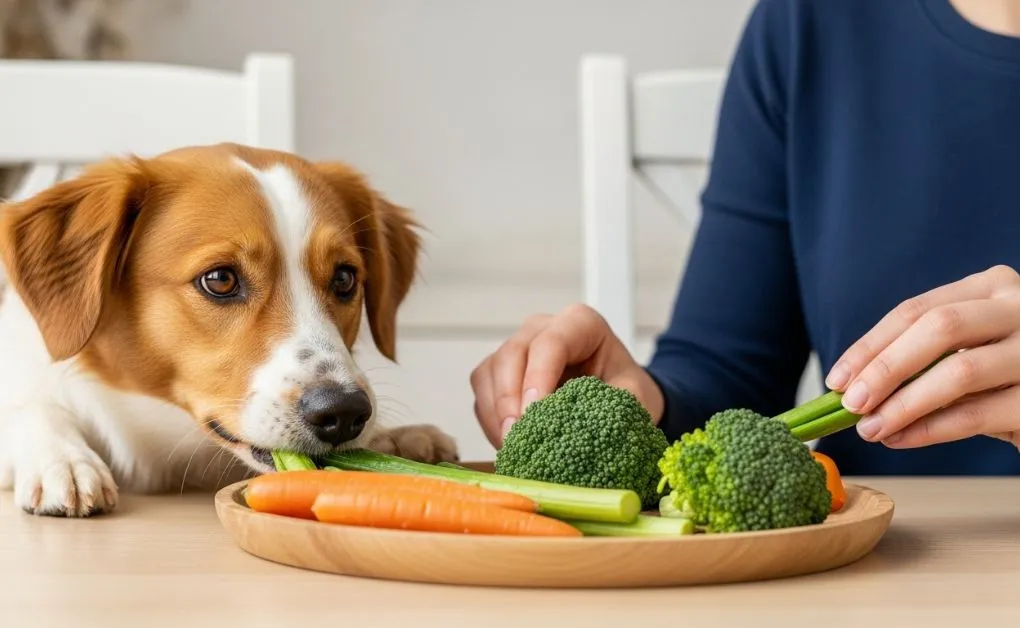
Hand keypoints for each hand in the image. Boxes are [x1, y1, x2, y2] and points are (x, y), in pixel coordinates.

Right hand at [470, 304, 663, 447]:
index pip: (551, 342)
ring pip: (490, 372)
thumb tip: (587, 430)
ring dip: (496, 413)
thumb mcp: (634, 397)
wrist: (618, 395)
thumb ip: (615, 408)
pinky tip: (509, 443)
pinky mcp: (500, 372)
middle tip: (517, 438)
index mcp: (580, 323)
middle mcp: (542, 328)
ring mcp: (517, 348)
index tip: (536, 412)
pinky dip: (490, 421)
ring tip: (513, 447)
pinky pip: (482, 393)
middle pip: (511, 353)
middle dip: (510, 399)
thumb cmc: (626, 390)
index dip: (538, 377)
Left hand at [824, 265, 1019, 448]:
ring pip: (959, 371)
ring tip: (872, 429)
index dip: (870, 346)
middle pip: (938, 329)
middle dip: (885, 368)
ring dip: (904, 404)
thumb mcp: (967, 351)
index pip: (916, 311)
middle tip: (851, 404)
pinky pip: (978, 413)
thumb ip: (922, 358)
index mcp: (990, 288)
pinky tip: (903, 438)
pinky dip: (932, 429)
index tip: (837, 379)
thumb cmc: (1006, 375)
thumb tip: (853, 387)